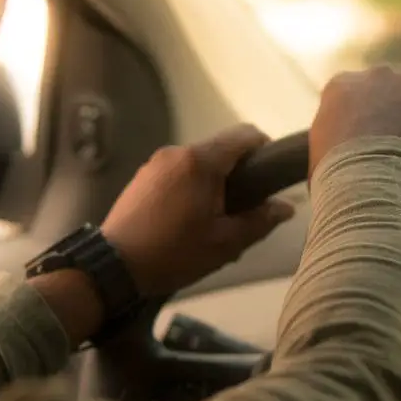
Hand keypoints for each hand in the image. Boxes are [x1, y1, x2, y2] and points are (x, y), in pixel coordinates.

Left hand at [101, 125, 294, 296]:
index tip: (271, 177)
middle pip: (221, 148)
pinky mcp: (143, 176)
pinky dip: (192, 186)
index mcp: (201, 161)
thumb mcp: (225, 243)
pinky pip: (178, 171)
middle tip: (245, 208)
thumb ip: (260, 220)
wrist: (114, 266)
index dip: (265, 150)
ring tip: (215, 218)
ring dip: (214, 181)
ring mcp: (156, 162)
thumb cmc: (174, 253)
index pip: (245, 135)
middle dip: (239, 172)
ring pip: (199, 162)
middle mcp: (178, 152)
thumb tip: (287, 207)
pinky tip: (188, 218)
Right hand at [309, 67, 400, 176]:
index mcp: (342, 86)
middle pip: (398, 94)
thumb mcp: (320, 159)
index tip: (378, 148)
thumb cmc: (339, 179)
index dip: (373, 125)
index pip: (362, 100)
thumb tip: (336, 169)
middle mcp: (377, 74)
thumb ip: (332, 149)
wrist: (370, 177)